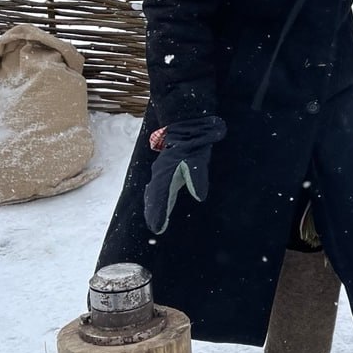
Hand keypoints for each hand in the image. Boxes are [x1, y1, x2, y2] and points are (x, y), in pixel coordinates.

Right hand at [143, 115, 225, 234]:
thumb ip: (197, 177)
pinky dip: (156, 198)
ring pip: (154, 192)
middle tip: (155, 228)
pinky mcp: (164, 168)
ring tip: (154, 220)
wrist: (187, 124)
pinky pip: (157, 187)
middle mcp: (159, 173)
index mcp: (166, 173)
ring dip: (153, 206)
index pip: (161, 198)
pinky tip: (158, 203)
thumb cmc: (194, 143)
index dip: (159, 213)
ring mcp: (160, 170)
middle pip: (154, 197)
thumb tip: (199, 196)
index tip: (158, 228)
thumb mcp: (198, 159)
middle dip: (153, 213)